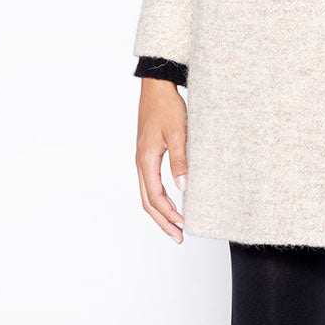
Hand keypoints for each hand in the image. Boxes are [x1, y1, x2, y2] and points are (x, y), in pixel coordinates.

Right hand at [135, 78, 187, 242]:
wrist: (157, 88)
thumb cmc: (167, 107)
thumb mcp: (178, 133)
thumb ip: (181, 160)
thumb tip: (183, 188)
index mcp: (146, 160)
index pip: (156, 197)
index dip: (169, 214)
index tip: (183, 226)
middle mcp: (141, 163)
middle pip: (148, 202)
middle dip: (163, 221)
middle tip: (178, 236)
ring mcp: (143, 159)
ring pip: (148, 194)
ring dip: (161, 212)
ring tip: (176, 225)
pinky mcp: (148, 154)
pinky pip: (151, 184)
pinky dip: (160, 198)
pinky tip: (171, 202)